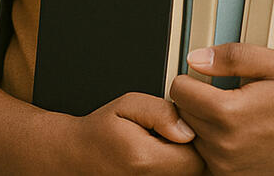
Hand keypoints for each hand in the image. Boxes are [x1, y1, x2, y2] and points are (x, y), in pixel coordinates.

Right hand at [53, 92, 205, 174]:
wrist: (77, 156)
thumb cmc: (101, 131)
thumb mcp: (128, 105)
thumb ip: (161, 112)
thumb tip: (187, 129)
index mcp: (144, 160)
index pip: (194, 157)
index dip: (196, 138)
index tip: (184, 125)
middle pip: (194, 169)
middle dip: (191, 149)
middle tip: (175, 133)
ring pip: (184, 175)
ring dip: (182, 159)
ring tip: (165, 144)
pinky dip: (171, 166)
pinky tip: (161, 155)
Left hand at [170, 43, 273, 175]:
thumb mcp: (271, 62)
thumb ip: (230, 56)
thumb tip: (197, 58)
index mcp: (230, 114)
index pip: (179, 91)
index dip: (191, 77)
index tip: (204, 76)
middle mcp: (225, 147)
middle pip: (182, 114)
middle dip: (196, 99)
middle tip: (223, 91)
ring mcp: (228, 168)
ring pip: (191, 136)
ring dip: (203, 122)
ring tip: (232, 111)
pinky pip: (205, 156)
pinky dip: (212, 142)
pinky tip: (234, 131)